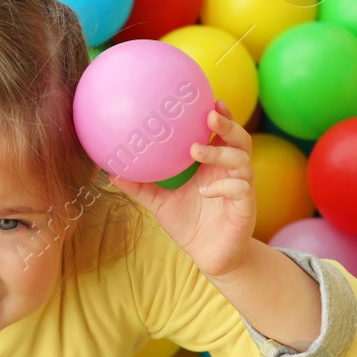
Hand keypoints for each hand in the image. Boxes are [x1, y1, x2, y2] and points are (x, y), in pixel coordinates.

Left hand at [109, 101, 256, 279]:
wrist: (210, 257)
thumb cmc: (189, 225)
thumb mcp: (159, 203)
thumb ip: (139, 187)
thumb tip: (110, 171)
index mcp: (214, 166)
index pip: (223, 134)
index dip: (222, 116)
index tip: (209, 99)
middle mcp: (230, 173)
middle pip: (239, 140)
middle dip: (227, 124)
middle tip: (209, 115)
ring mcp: (241, 189)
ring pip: (241, 160)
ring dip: (220, 152)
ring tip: (196, 150)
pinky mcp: (246, 207)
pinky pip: (240, 189)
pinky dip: (224, 186)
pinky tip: (205, 190)